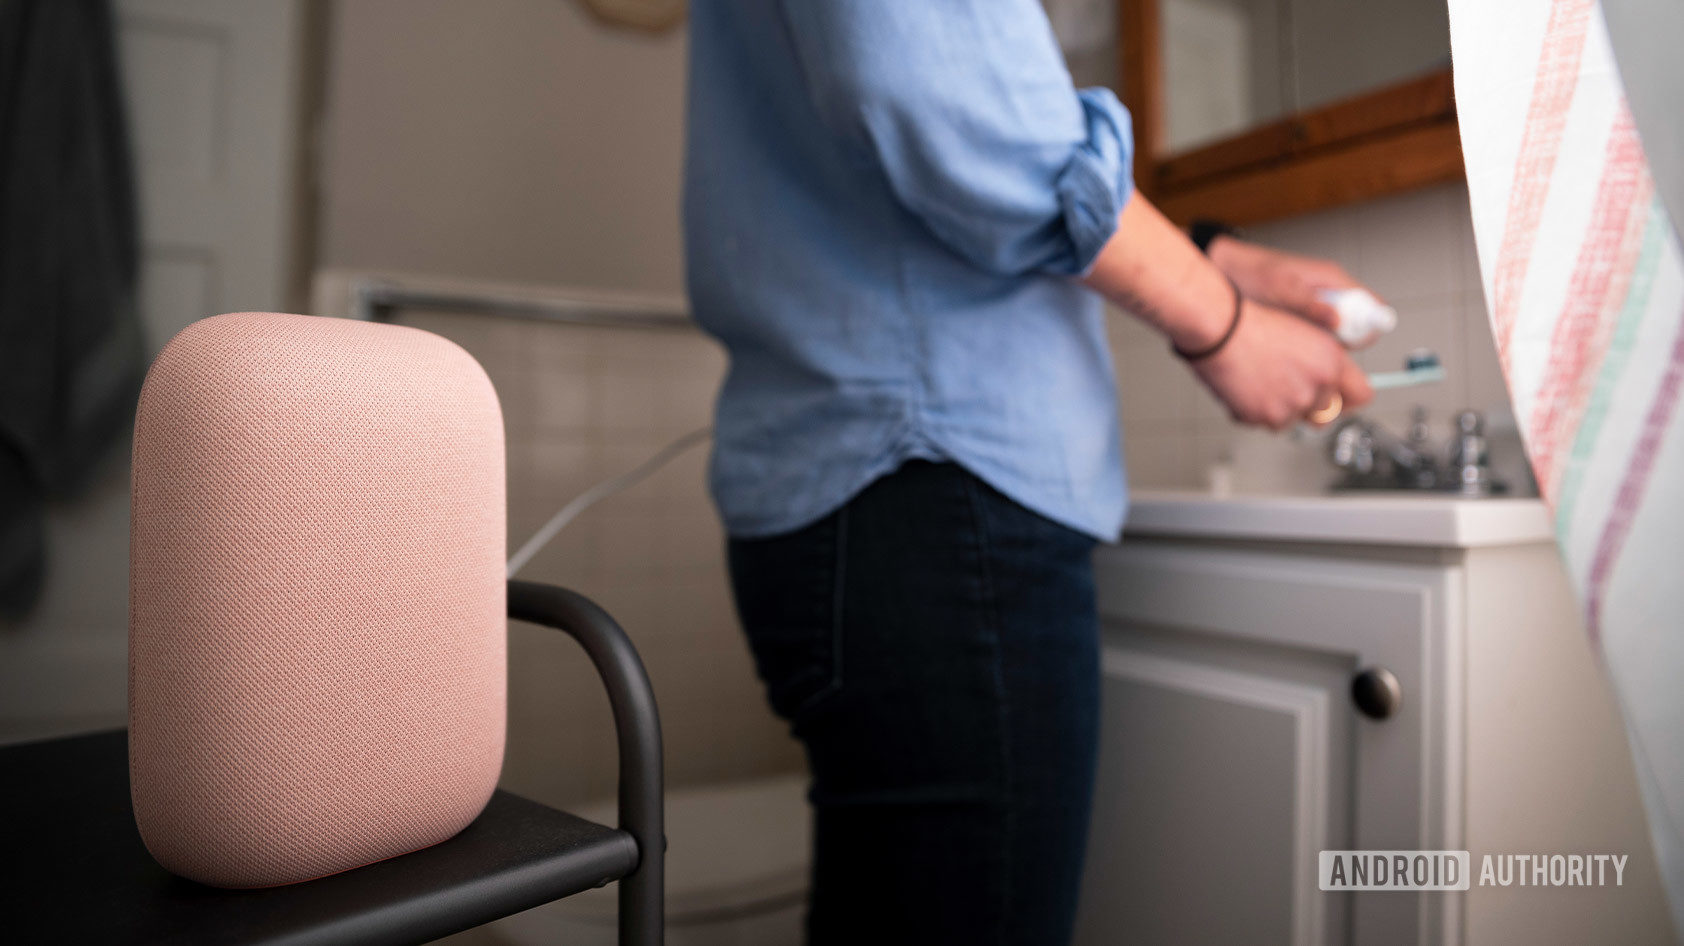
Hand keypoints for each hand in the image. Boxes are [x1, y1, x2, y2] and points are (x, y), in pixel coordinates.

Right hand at [1190, 298, 1373, 430]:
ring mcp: (1290, 406)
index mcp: (1331, 362)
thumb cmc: (1254, 321)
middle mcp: (1316, 387)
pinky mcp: (1264, 417)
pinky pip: (1266, 423)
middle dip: (1312, 405)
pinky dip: (1257, 410)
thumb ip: (1326, 358)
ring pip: (1295, 420)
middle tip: (1290, 385)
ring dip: (1282, 407)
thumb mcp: (1304, 330)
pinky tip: (1248, 385)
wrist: (1220, 328)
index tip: (1340, 397)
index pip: (1362, 395)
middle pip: (1327, 414)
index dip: (1349, 397)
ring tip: (1263, 379)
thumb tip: (1335, 377)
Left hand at [1207, 237, 1369, 331]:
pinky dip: (1309, 344)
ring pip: (1338, 334)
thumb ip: (1309, 304)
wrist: (1225, 272)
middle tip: (1315, 348)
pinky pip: (1319, 335)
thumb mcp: (1280, 289)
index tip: (1349, 346)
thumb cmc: (1251, 274)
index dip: (1368, 328)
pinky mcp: (1306, 316)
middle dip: (1344, 342)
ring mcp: (1320, 305)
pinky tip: (1289, 347)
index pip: (1372, 307)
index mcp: (1334, 280)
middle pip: (1358, 325)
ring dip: (1324, 345)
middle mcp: (1332, 292)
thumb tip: (1337, 321)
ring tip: (1296, 345)